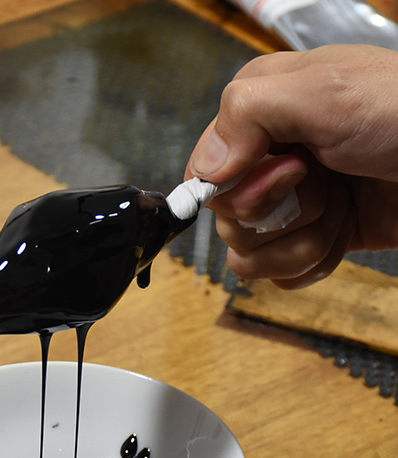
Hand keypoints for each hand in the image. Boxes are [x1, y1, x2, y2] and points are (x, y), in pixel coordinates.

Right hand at [186, 45, 397, 287]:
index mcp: (257, 118)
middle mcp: (265, 165)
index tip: (292, 172)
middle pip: (226, 223)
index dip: (241, 189)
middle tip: (327, 183)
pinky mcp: (309, 240)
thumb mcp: (327, 92)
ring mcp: (287, 207)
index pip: (204, 177)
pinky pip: (280, 276)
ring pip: (249, 258)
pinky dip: (316, 261)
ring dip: (304, 240)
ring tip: (342, 206)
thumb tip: (203, 172)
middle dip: (282, 214)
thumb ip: (249, 114)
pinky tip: (344, 231)